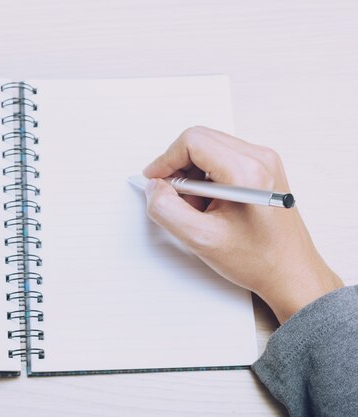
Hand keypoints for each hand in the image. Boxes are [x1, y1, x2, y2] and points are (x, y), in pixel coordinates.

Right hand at [143, 126, 342, 323]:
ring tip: (196, 207)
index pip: (192, 142)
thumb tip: (154, 188)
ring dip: (192, 174)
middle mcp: (260, 158)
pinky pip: (222, 158)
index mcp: (247, 172)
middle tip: (174, 198)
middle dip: (177, 167)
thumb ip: (166, 210)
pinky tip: (209, 205)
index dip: (165, 160)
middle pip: (200, 140)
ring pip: (209, 148)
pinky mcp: (263, 168)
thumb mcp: (200, 240)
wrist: (292, 273)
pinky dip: (206, 177)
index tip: (155, 182)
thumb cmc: (257, 260)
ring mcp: (264, 161)